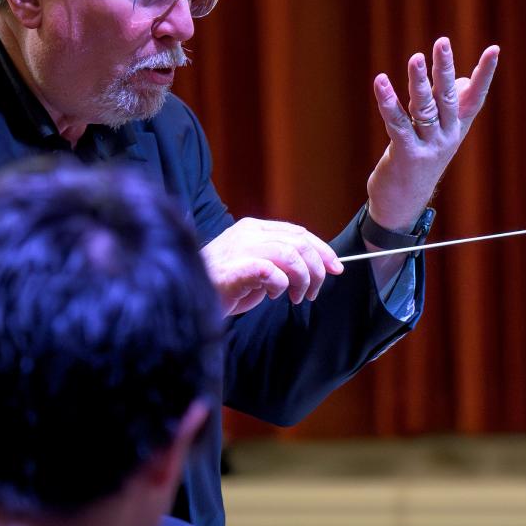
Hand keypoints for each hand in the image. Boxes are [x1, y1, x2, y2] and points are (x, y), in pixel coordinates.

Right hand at [200, 218, 343, 315]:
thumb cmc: (226, 284)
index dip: (322, 250)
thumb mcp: (259, 265)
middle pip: (300, 242)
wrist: (189, 296)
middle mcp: (249, 232)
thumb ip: (282, 259)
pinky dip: (281, 286)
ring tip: (297, 297)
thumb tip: (320, 266)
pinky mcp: (236, 268)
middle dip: (317, 268)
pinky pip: (272, 272)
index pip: (299, 232)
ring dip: (302, 279)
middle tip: (314, 291)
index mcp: (255, 228)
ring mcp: (241, 248)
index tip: (336, 267)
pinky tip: (272, 296)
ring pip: (291, 255)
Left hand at [367, 38, 498, 230]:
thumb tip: (461, 78)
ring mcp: (428, 146)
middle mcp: (446, 136)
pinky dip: (389, 101)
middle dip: (444, 68)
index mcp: (456, 127)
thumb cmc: (420, 160)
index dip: (484, 73)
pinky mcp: (406, 155)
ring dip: (418, 82)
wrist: (403, 203)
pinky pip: (397, 123)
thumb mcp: (440, 134)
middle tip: (443, 42)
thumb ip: (450, 106)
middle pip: (447, 97)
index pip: (475, 96)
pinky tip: (381, 81)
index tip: (495, 49)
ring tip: (416, 58)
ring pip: (424, 108)